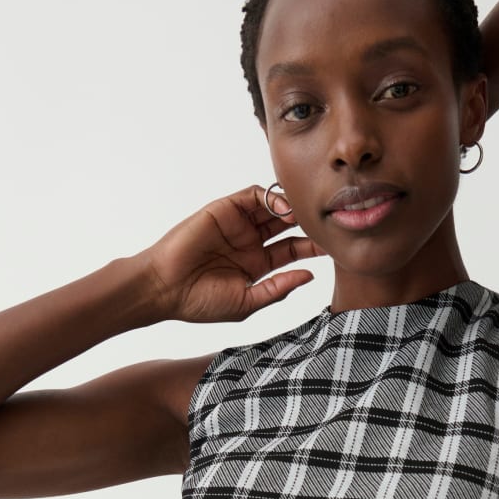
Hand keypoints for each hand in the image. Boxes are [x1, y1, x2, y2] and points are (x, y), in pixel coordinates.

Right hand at [136, 184, 325, 323]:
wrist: (164, 288)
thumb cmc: (200, 301)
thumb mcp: (247, 302)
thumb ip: (278, 288)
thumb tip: (310, 276)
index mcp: (257, 266)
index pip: (292, 252)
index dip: (313, 248)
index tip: (335, 247)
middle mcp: (250, 242)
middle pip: (288, 228)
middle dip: (308, 224)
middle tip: (329, 223)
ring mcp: (238, 225)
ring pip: (273, 209)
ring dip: (293, 210)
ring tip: (309, 215)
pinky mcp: (225, 210)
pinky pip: (253, 196)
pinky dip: (270, 197)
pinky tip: (284, 209)